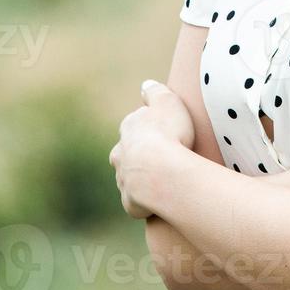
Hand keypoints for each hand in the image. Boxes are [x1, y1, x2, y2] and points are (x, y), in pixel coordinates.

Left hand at [109, 79, 193, 218]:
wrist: (161, 172)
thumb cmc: (169, 134)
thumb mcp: (167, 101)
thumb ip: (155, 91)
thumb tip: (145, 85)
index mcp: (129, 129)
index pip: (134, 127)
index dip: (149, 130)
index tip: (163, 133)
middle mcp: (120, 155)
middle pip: (126, 155)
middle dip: (138, 157)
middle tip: (161, 160)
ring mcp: (123, 180)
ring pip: (130, 179)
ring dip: (142, 180)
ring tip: (164, 182)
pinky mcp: (130, 203)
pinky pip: (138, 204)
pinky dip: (147, 203)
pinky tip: (162, 201)